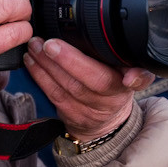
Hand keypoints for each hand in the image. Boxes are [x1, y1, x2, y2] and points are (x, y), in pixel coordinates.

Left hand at [25, 37, 154, 140]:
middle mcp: (109, 101)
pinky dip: (40, 76)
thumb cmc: (114, 89)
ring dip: (47, 65)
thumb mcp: (130, 75)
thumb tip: (133, 65)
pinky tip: (32, 61)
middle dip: (68, 61)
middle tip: (49, 43)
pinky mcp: (70, 116)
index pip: (132, 81)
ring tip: (35, 46)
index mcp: (125, 87)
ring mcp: (89, 111)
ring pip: (67, 87)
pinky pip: (53, 94)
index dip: (132, 78)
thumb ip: (135, 64)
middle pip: (91, 82)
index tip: (127, 76)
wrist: (104, 123)